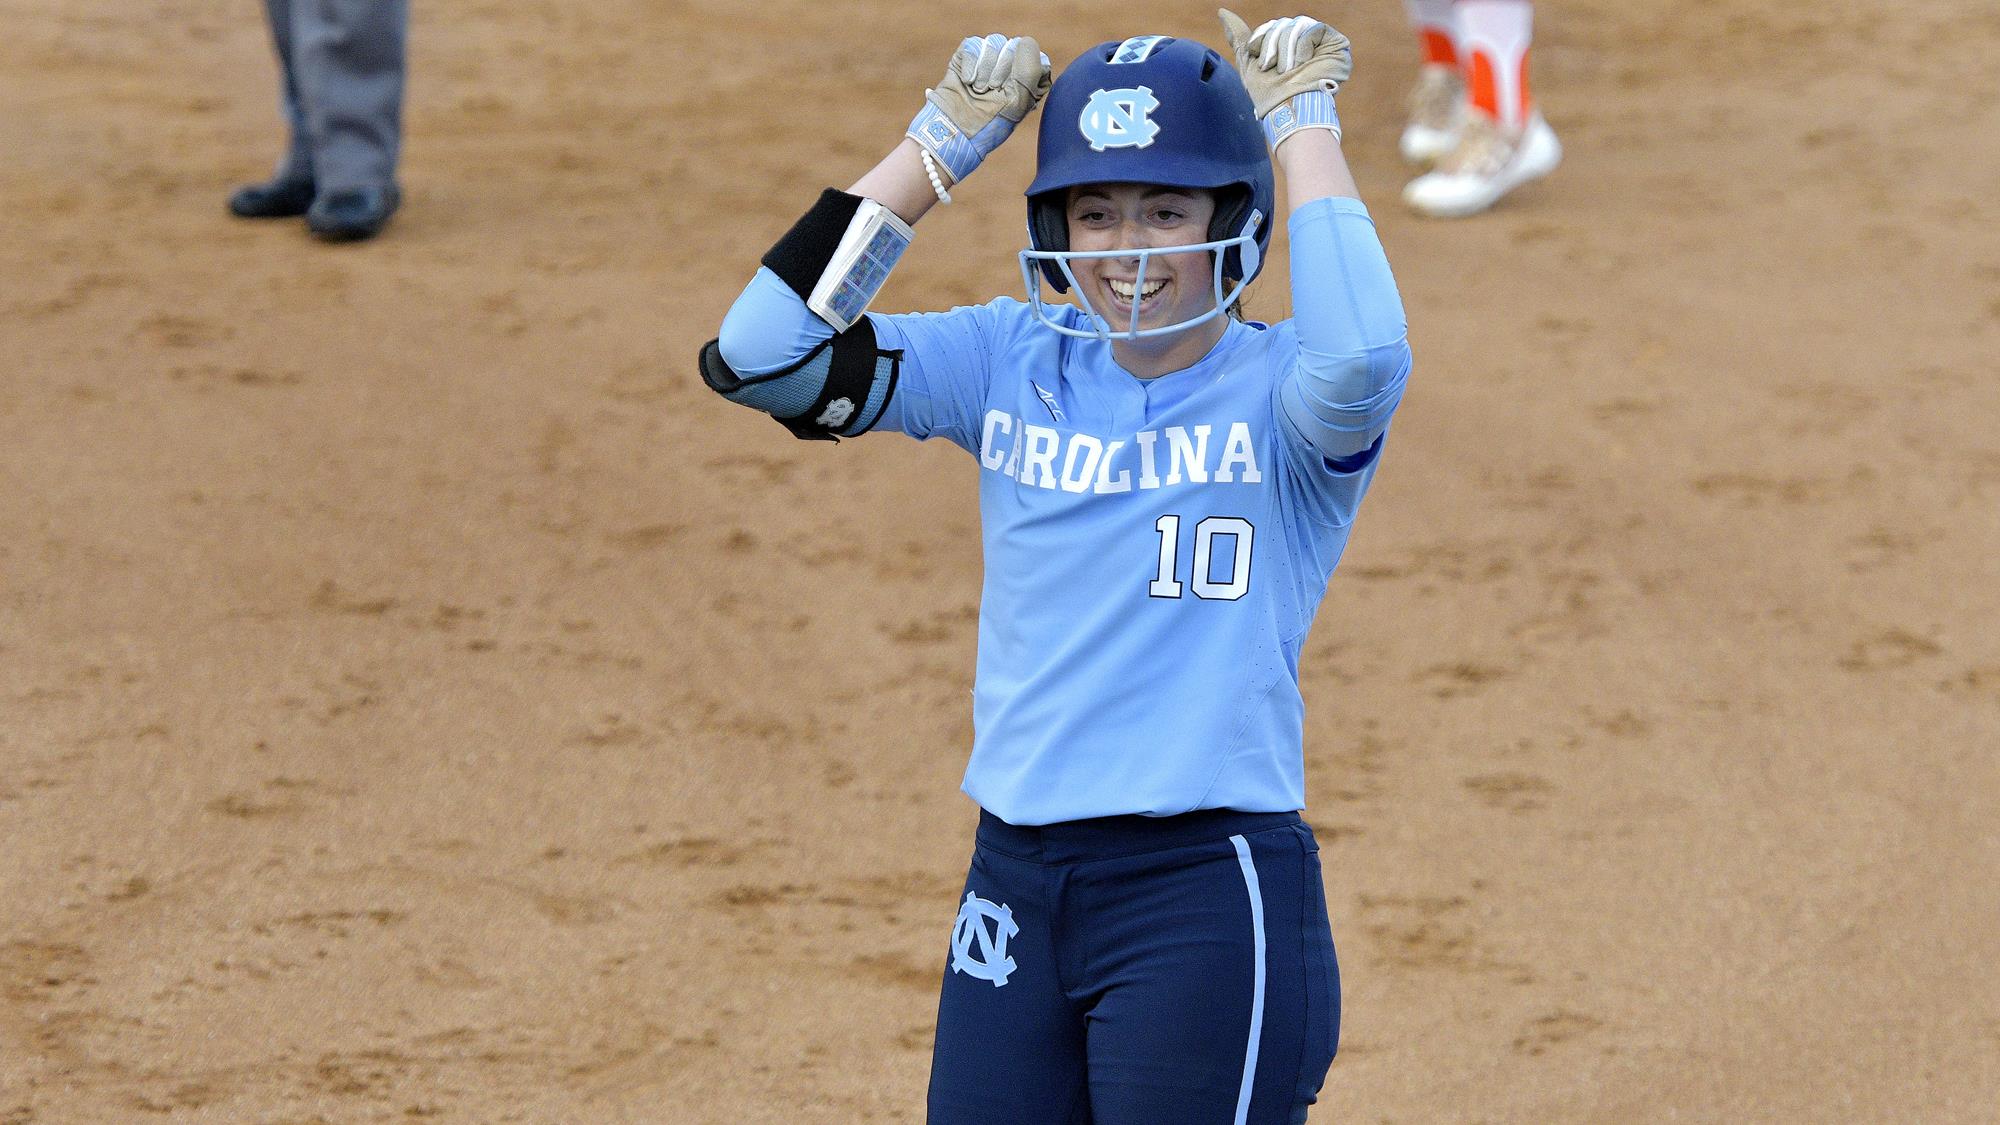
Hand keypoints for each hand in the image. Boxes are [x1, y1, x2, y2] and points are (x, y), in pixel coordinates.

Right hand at [906, 34, 1052, 185]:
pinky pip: (974, 44)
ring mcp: (989, 59)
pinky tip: (967, 81)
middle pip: (1014, 46)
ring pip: (995, 42)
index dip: (1023, 72)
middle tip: (992, 92)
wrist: (957, 130)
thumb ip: (1031, 69)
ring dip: (986, 69)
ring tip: (979, 90)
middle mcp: (1011, 66)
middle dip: (1002, 71)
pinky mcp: (968, 55)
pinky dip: (971, 64)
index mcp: (1029, 78)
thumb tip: (1024, 41)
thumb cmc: (991, 121)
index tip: (1011, 92)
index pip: (1034, 56)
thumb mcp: (1019, 99)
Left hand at [1216, 10, 1351, 118]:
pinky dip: (1303, 45)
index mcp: (1286, 48)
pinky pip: (1314, 28)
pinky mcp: (1337, 45)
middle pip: (1282, 24)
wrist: (1289, 110)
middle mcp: (1305, 44)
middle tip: (1274, 69)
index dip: (1261, 38)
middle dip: (1272, 45)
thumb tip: (1222, 12)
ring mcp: (1322, 45)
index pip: (1272, 28)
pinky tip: (1303, 63)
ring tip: (1288, 70)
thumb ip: (1239, 39)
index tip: (1256, 56)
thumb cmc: (1269, 95)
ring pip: (1296, 25)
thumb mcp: (1248, 64)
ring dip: (1286, 49)